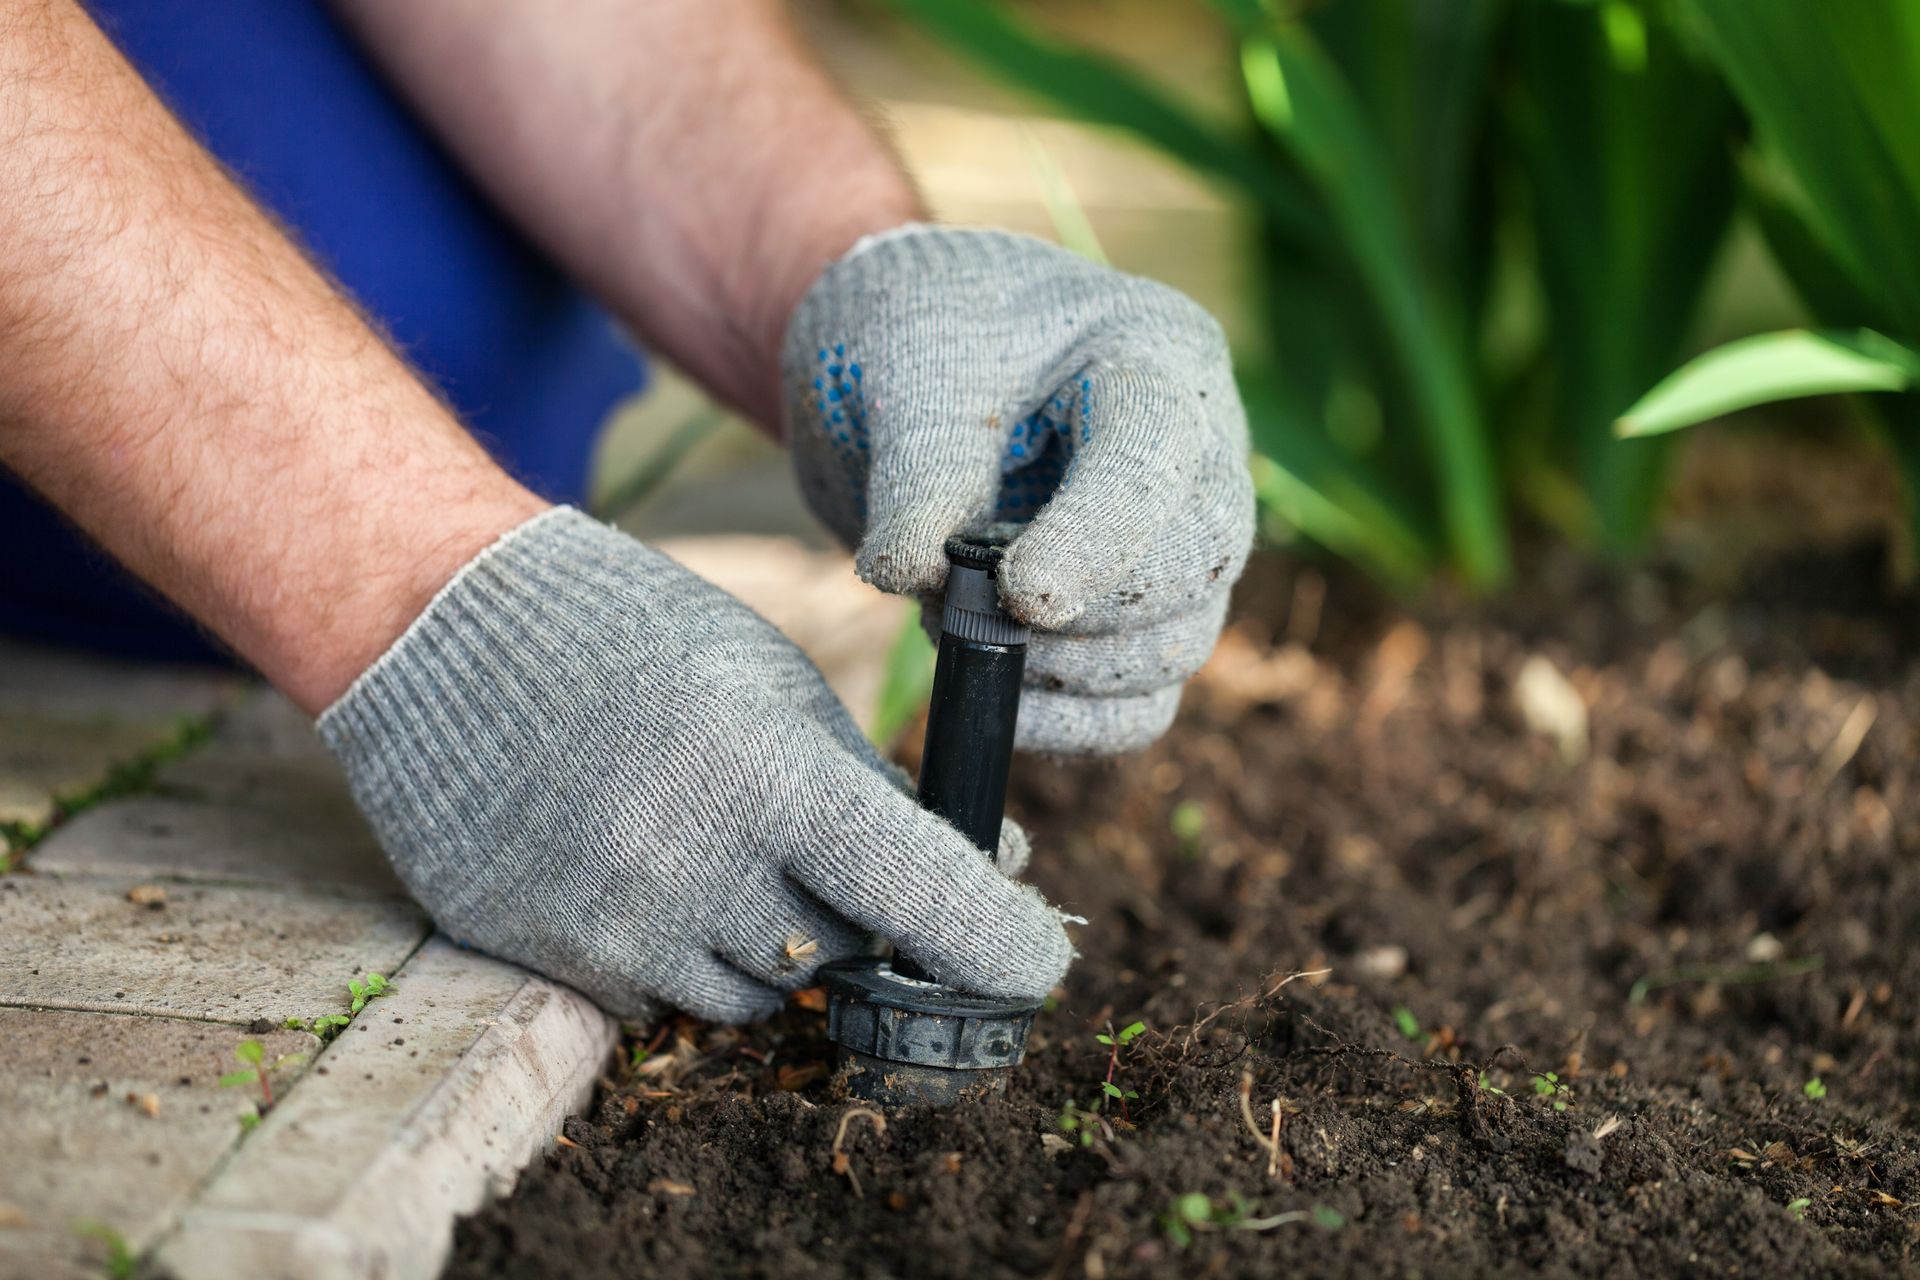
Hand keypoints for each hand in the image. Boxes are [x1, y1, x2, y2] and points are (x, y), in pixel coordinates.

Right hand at [318, 508, 1071, 1020]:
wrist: (444, 629)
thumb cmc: (637, 639)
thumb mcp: (774, 681)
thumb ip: (877, 783)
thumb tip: (993, 866)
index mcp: (765, 768)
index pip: (917, 888)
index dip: (993, 940)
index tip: (1040, 966)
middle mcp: (692, 858)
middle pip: (842, 955)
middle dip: (861, 919)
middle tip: (828, 857)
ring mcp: (614, 918)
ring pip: (758, 997)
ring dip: (775, 947)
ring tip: (723, 848)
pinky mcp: (550, 952)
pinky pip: (666, 1003)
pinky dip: (690, 958)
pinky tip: (653, 873)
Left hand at [782, 226, 1254, 753]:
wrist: (904, 365)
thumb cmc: (919, 336)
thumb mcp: (906, 379)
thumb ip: (918, 476)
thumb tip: (909, 574)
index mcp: (1154, 356)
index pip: (1157, 459)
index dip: (1097, 540)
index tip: (1018, 597)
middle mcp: (1199, 450)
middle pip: (1195, 563)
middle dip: (1081, 614)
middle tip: (956, 608)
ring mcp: (1182, 540)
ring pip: (1175, 646)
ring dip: (1064, 673)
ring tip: (950, 623)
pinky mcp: (1143, 616)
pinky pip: (1142, 704)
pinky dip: (1072, 724)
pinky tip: (997, 701)